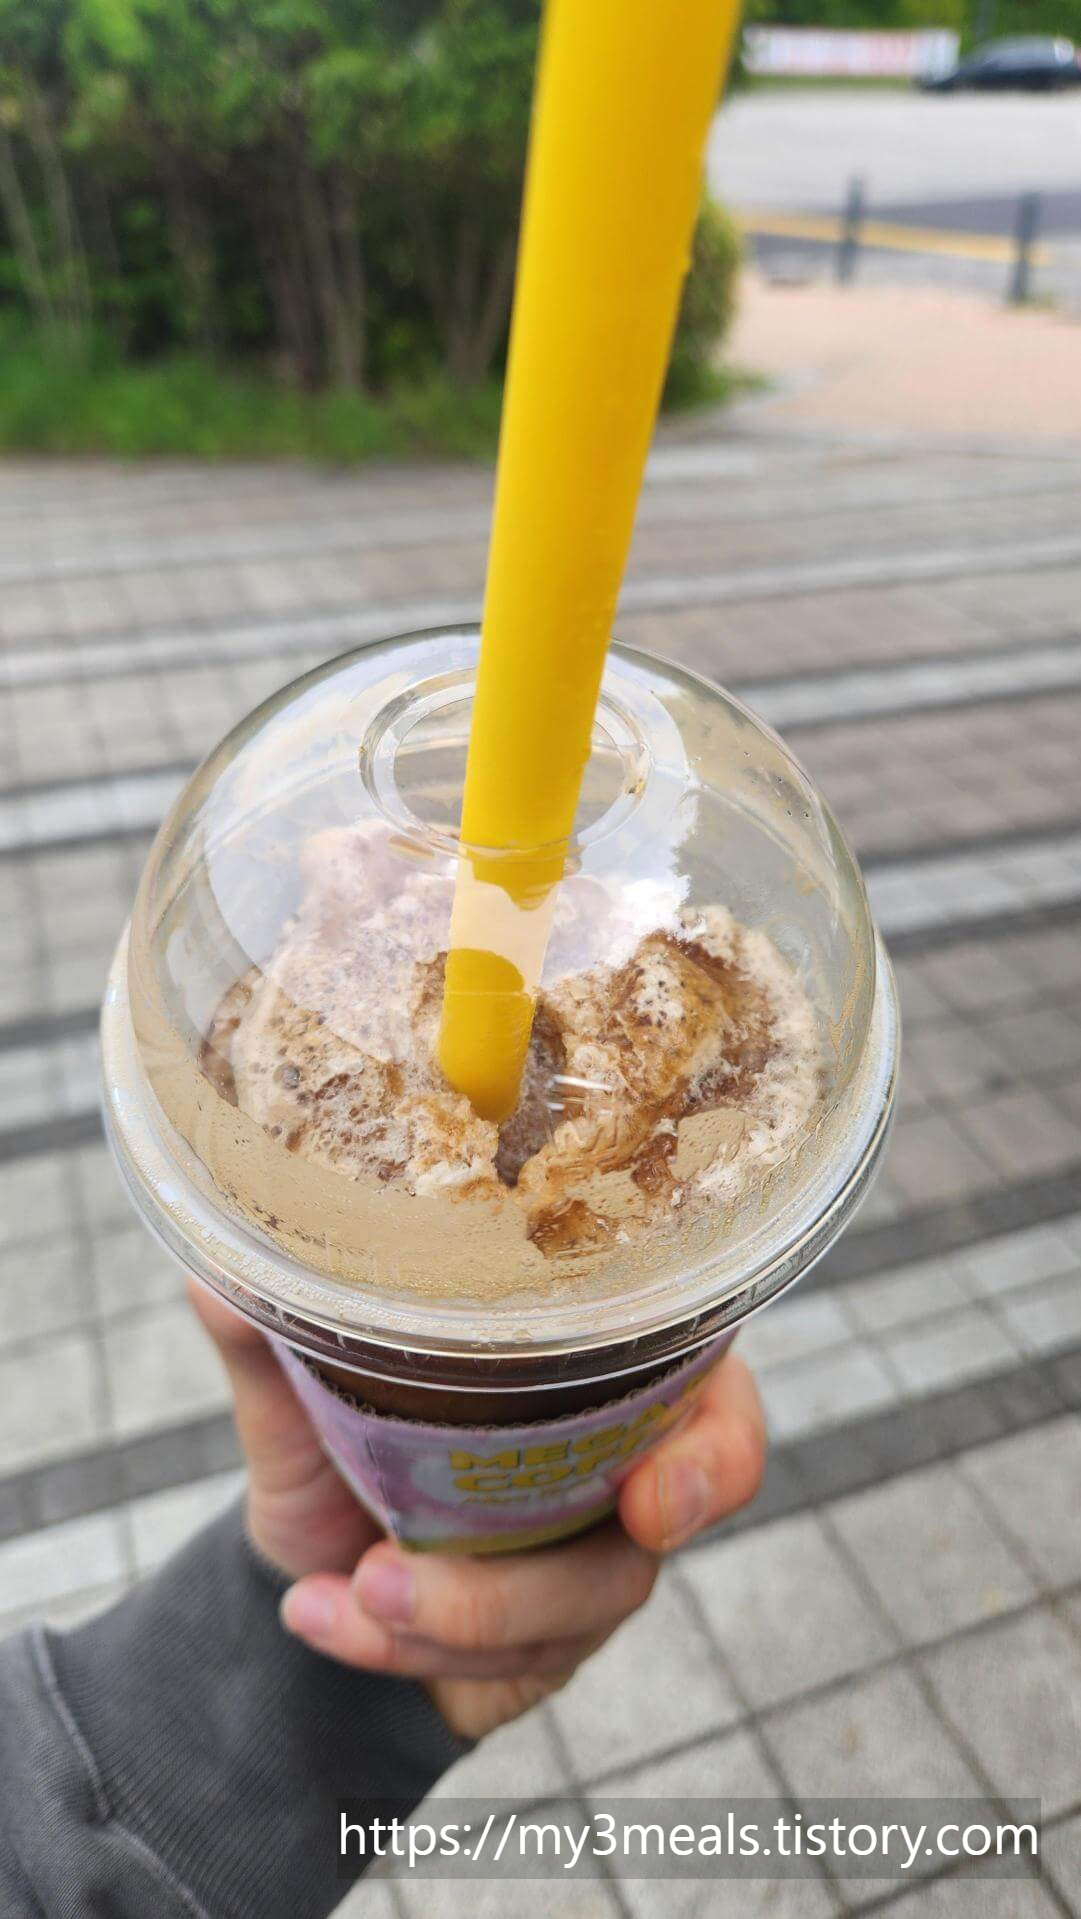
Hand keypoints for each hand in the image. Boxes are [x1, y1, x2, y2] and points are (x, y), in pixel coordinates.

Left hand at [191, 1284, 763, 1739]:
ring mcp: (593, 1564)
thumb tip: (215, 1278)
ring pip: (570, 1610)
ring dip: (449, 1613)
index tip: (651, 1502)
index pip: (718, 1402)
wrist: (310, 1573)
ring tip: (345, 1593)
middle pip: (650, 1528)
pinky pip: (506, 1666)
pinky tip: (321, 1616)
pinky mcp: (548, 1647)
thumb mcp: (305, 1399)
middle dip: (532, 1578)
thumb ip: (279, 1341)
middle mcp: (622, 1464)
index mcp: (603, 1371)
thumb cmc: (341, 1452)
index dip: (715, 1458)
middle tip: (397, 1577)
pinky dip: (401, 1648)